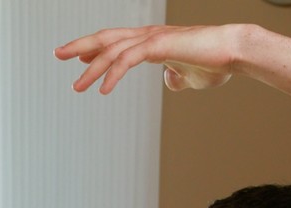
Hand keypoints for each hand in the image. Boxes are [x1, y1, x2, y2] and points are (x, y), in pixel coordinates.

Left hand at [54, 23, 241, 95]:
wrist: (233, 52)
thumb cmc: (216, 63)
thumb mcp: (192, 76)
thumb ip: (178, 77)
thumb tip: (170, 81)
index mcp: (152, 41)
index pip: (116, 43)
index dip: (95, 49)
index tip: (78, 57)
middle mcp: (147, 35)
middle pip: (106, 39)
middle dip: (80, 47)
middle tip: (57, 54)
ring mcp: (152, 38)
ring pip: (112, 50)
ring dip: (91, 68)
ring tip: (76, 85)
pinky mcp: (158, 46)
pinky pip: (128, 60)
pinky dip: (112, 74)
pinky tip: (102, 89)